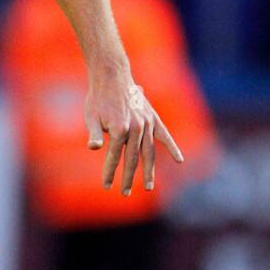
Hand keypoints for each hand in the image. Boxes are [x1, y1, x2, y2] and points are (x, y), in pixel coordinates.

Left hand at [84, 74, 183, 194]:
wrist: (112, 76)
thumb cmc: (98, 98)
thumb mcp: (90, 116)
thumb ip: (94, 133)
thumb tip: (94, 148)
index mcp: (119, 129)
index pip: (113, 157)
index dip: (109, 172)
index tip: (106, 186)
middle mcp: (136, 128)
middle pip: (132, 159)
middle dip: (128, 177)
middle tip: (125, 193)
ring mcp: (146, 124)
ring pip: (149, 152)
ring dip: (149, 170)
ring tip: (149, 187)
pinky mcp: (153, 118)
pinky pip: (165, 136)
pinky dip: (172, 147)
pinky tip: (179, 160)